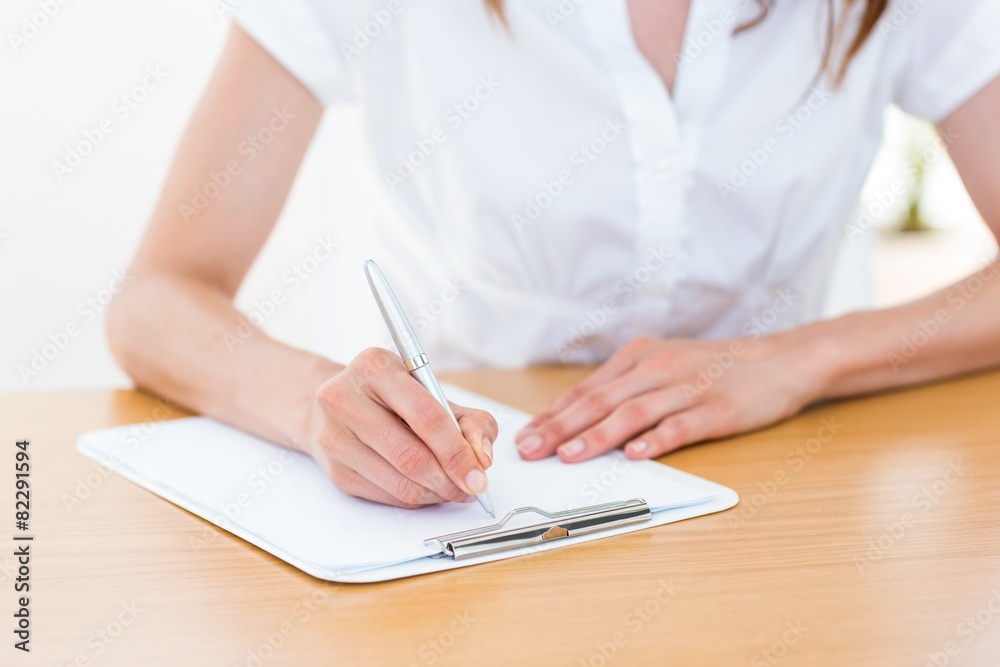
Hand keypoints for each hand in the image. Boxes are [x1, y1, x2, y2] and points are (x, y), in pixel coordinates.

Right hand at [306, 347, 497, 507]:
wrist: (339, 405)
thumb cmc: (392, 398)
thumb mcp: (434, 393)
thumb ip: (470, 420)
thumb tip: (482, 457)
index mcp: (376, 367)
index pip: (426, 416)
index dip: (457, 452)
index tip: (478, 475)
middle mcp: (345, 397)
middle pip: (410, 455)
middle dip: (448, 480)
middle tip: (469, 489)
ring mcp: (334, 435)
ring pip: (398, 481)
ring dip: (434, 494)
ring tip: (451, 489)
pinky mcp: (333, 468)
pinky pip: (384, 495)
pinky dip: (413, 499)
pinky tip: (425, 488)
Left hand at [515, 335, 817, 461]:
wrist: (779, 361)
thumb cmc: (714, 368)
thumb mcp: (664, 366)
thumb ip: (625, 388)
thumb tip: (578, 419)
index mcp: (640, 357)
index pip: (586, 389)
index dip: (553, 414)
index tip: (525, 436)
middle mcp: (658, 368)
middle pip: (600, 400)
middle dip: (560, 427)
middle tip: (530, 450)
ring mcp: (688, 388)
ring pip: (633, 413)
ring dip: (597, 436)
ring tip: (569, 455)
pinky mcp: (718, 409)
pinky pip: (682, 426)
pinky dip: (657, 440)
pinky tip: (635, 454)